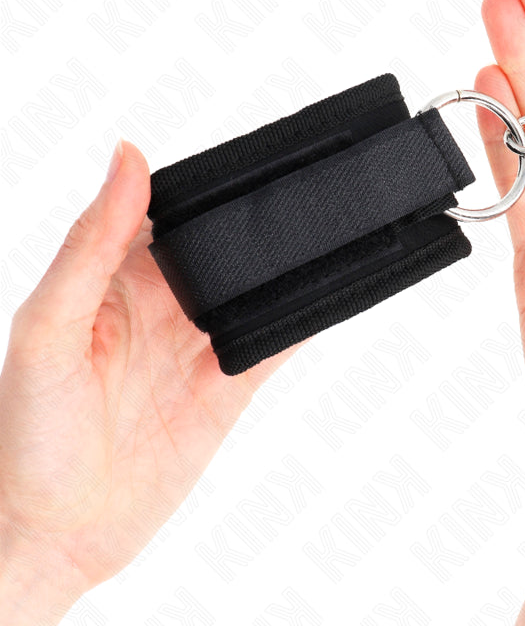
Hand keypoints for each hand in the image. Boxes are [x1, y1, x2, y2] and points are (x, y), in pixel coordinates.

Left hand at [0, 142, 295, 623]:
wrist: (55, 536)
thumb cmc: (26, 436)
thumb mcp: (49, 329)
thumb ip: (91, 246)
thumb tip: (126, 160)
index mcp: (113, 275)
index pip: (169, 210)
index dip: (206, 185)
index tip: (247, 157)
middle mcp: (162, 304)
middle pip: (222, 249)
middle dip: (258, 225)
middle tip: (302, 192)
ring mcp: (198, 346)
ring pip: (254, 292)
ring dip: (285, 269)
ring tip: (323, 235)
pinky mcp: (227, 388)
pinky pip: (274, 345)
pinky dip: (301, 320)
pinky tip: (325, 296)